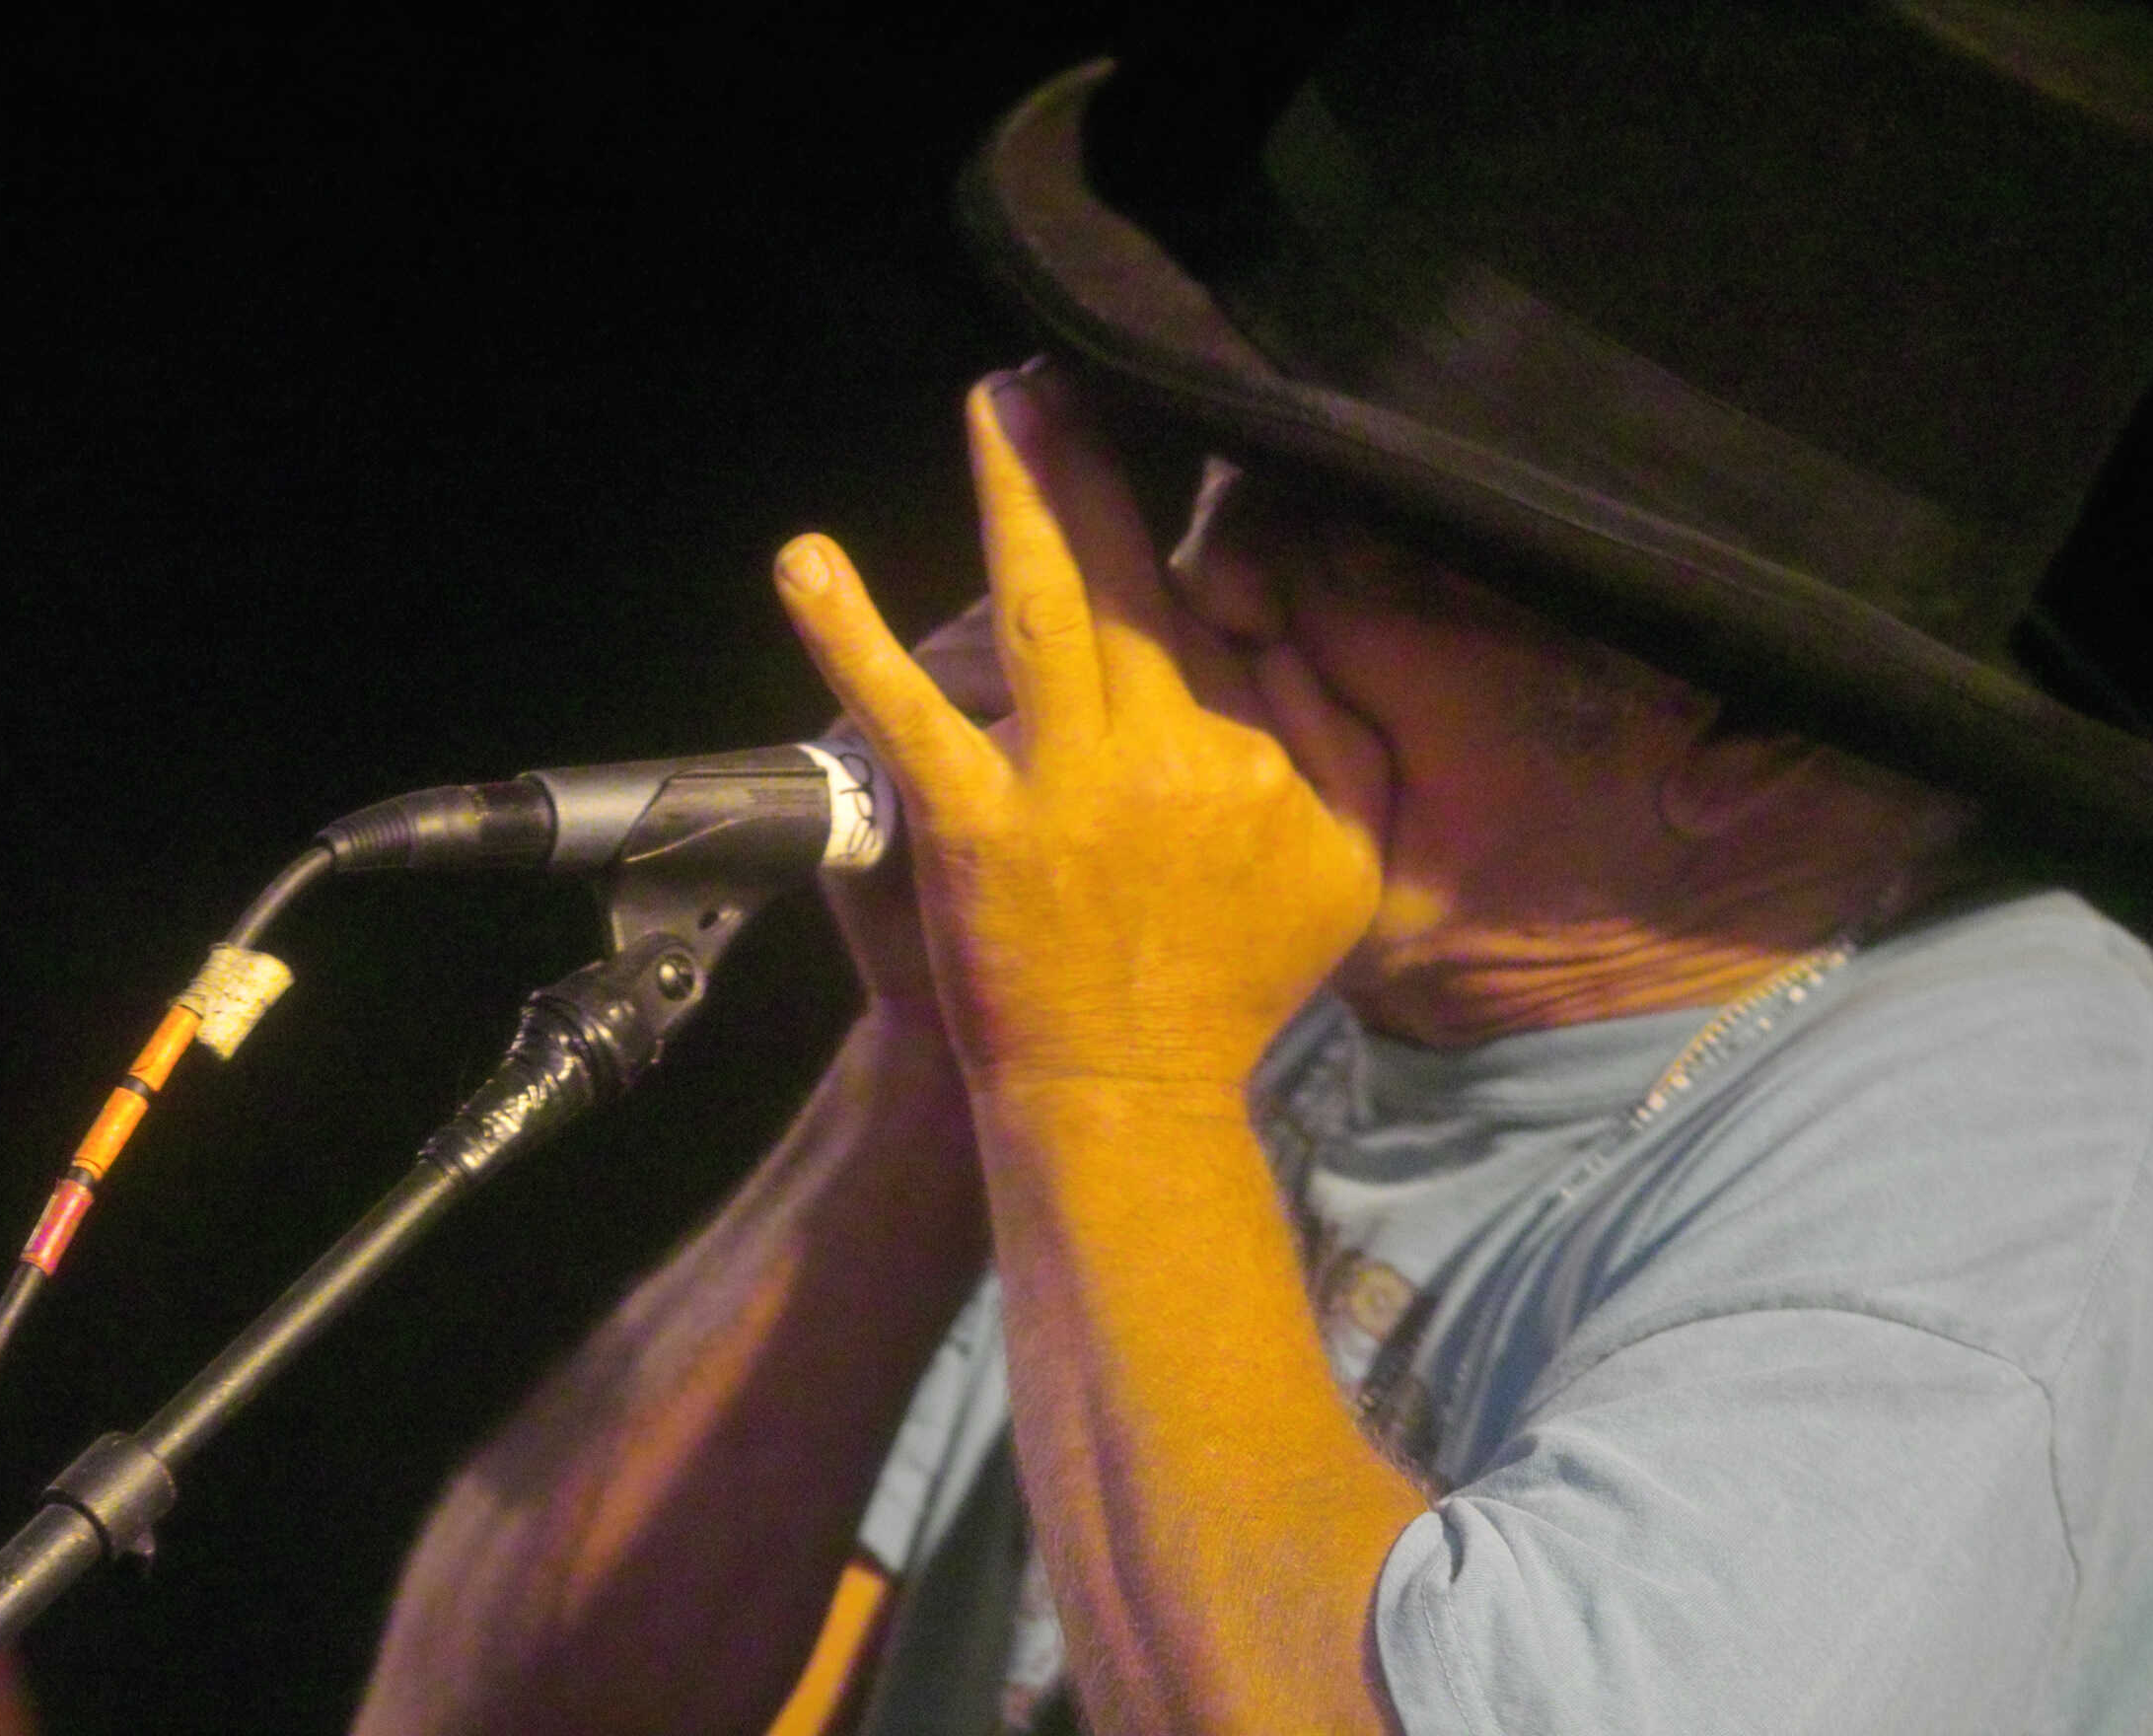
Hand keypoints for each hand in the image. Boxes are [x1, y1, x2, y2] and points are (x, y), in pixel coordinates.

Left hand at [776, 368, 1382, 1098]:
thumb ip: (1334, 738)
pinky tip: (804, 559)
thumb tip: (1281, 629)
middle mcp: (1162, 744)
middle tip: (1061, 377)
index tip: (1162, 451)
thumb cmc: (1238, 983)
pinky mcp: (969, 821)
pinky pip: (904, 711)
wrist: (1131, 1092)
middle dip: (1090, 465)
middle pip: (1126, 574)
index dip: (1179, 528)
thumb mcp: (1348, 862)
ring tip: (998, 402)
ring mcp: (1058, 781)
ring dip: (1015, 493)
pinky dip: (849, 633)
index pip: (1207, 604)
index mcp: (1251, 744)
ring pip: (1037, 605)